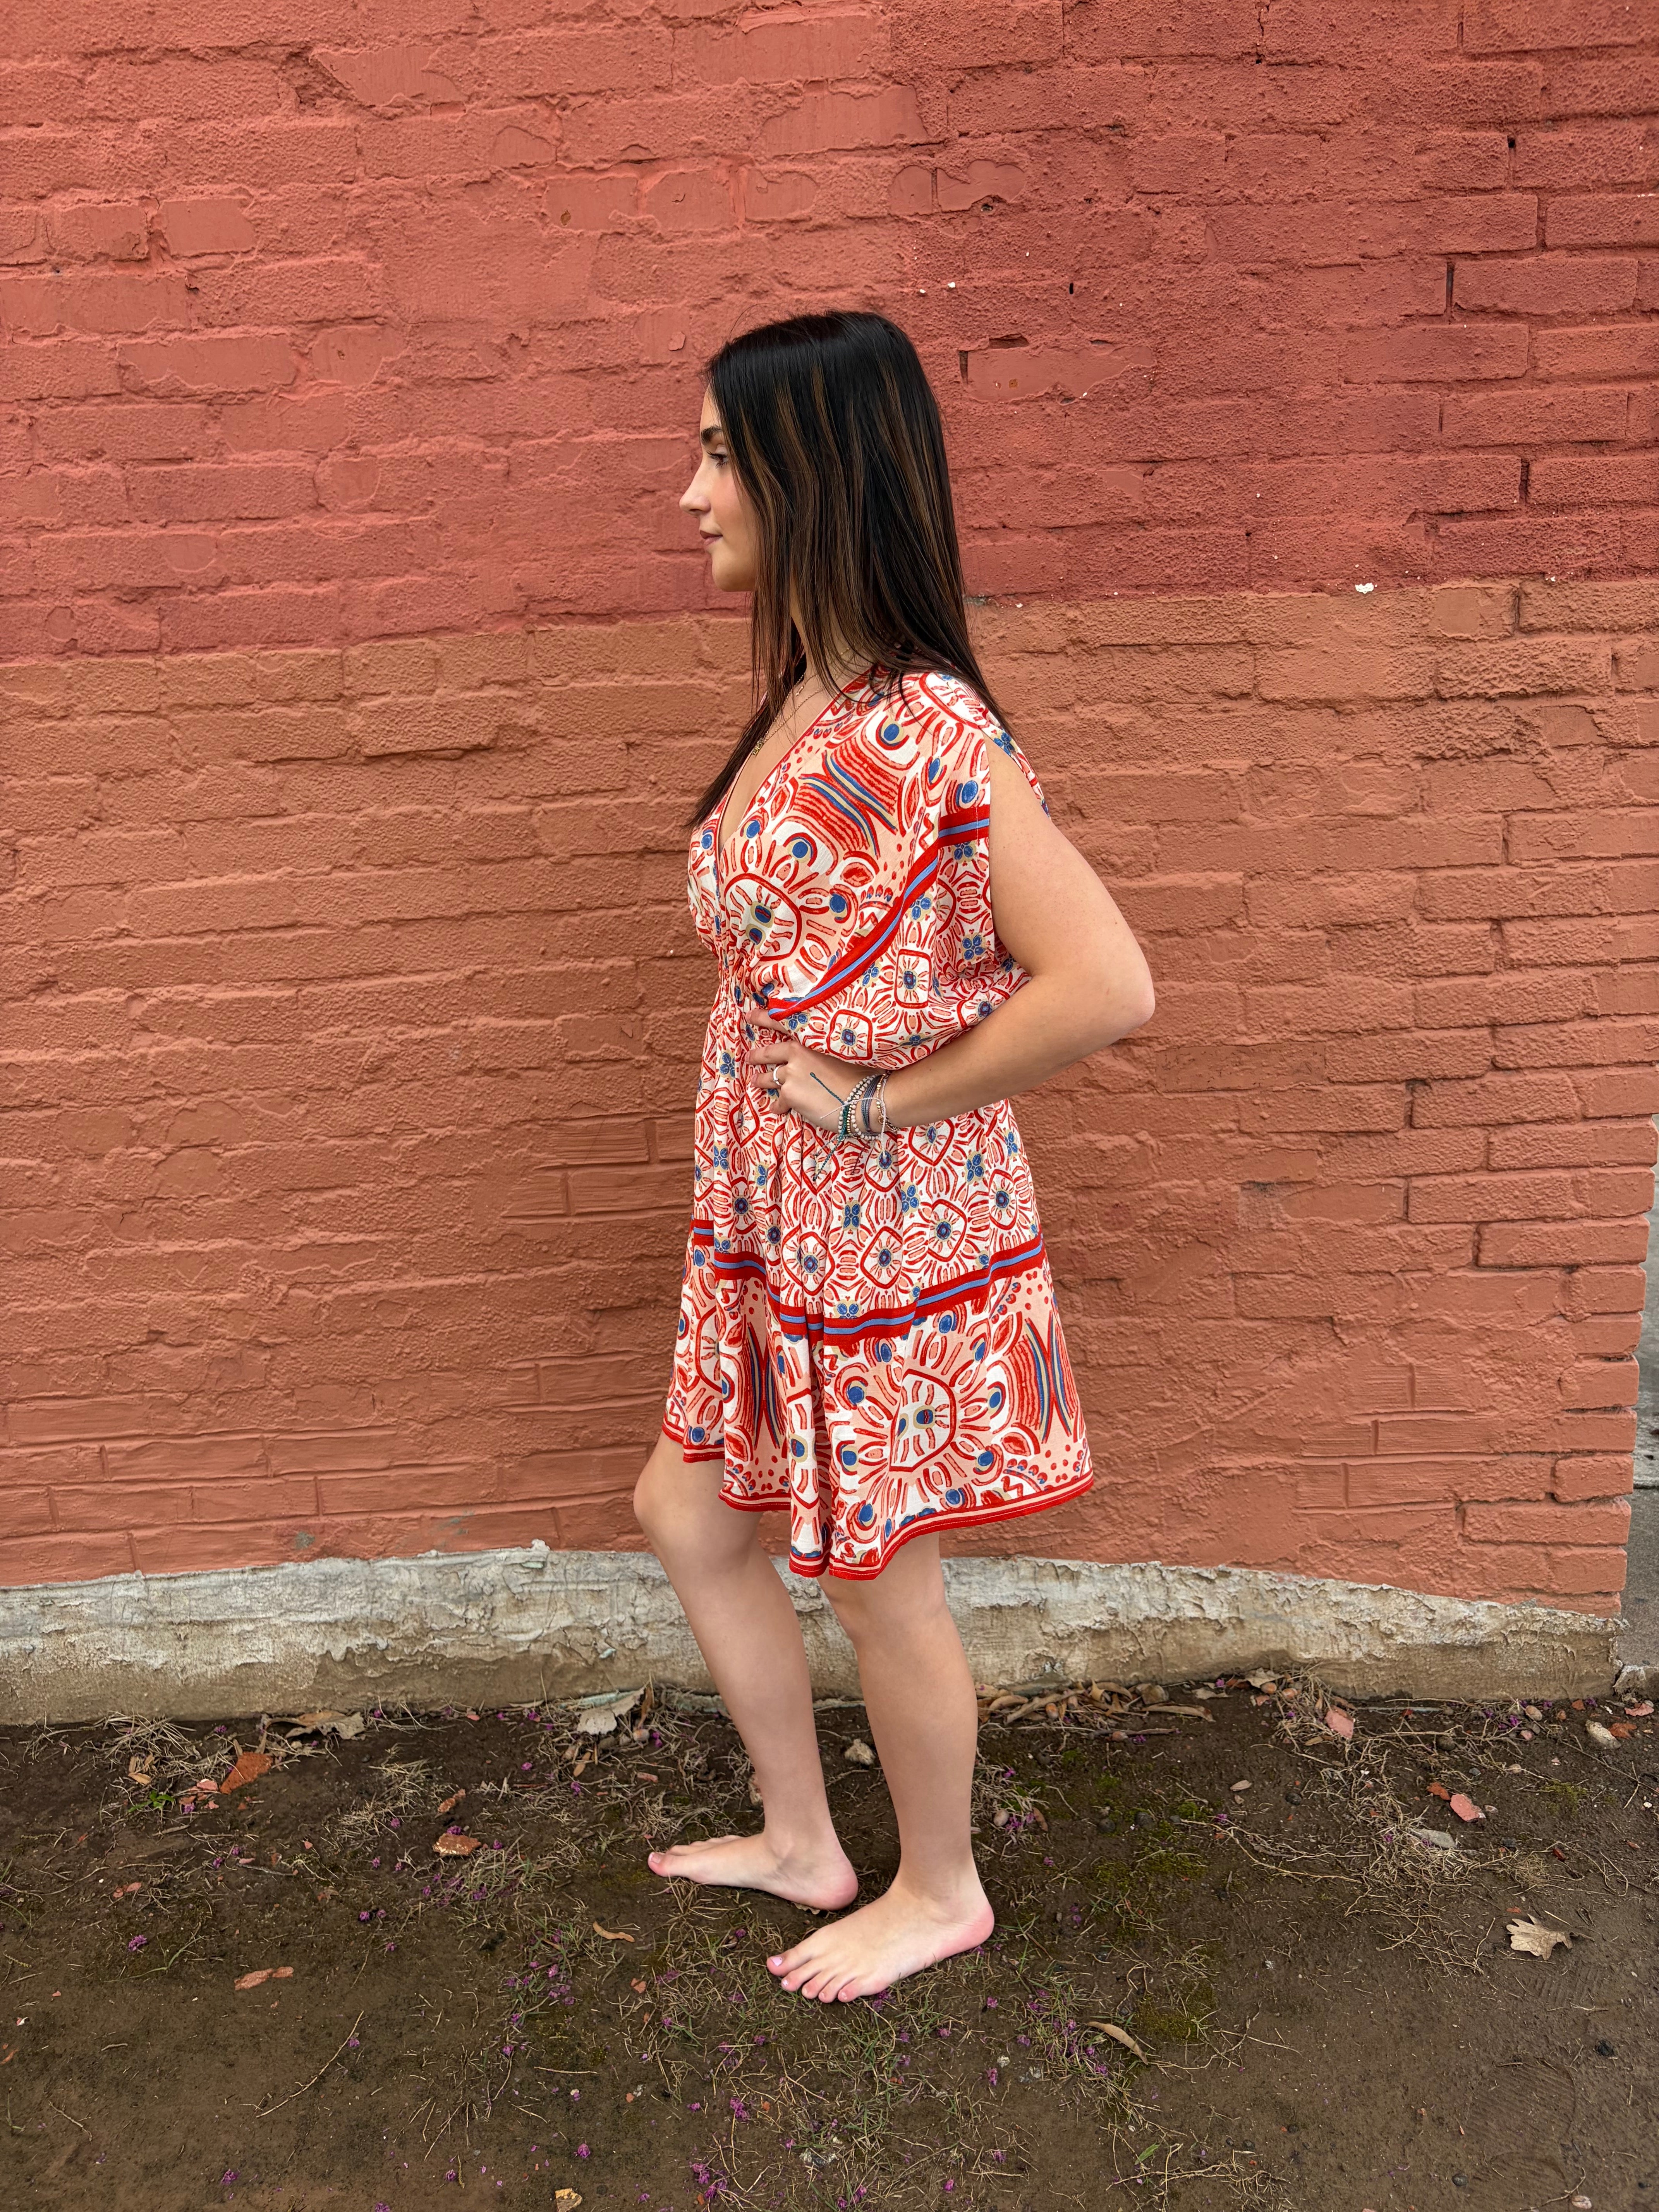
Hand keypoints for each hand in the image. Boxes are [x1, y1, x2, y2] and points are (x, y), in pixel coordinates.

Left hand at [747, 1015, 873, 1133]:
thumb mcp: (841, 1053)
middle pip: (768, 1054)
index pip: (780, 1024)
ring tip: (756, 1082)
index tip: (749, 1016)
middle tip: (748, 1057)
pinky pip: (778, 1101)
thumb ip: (822, 1051)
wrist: (862, 1098)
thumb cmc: (860, 1074)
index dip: (762, 1018)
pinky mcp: (789, 1095)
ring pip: (768, 1078)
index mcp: (808, 1039)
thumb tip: (819, 1058)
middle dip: (756, 1056)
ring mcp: (790, 1075)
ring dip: (761, 1081)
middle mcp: (796, 1055)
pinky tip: (779, 1109)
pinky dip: (779, 1106)